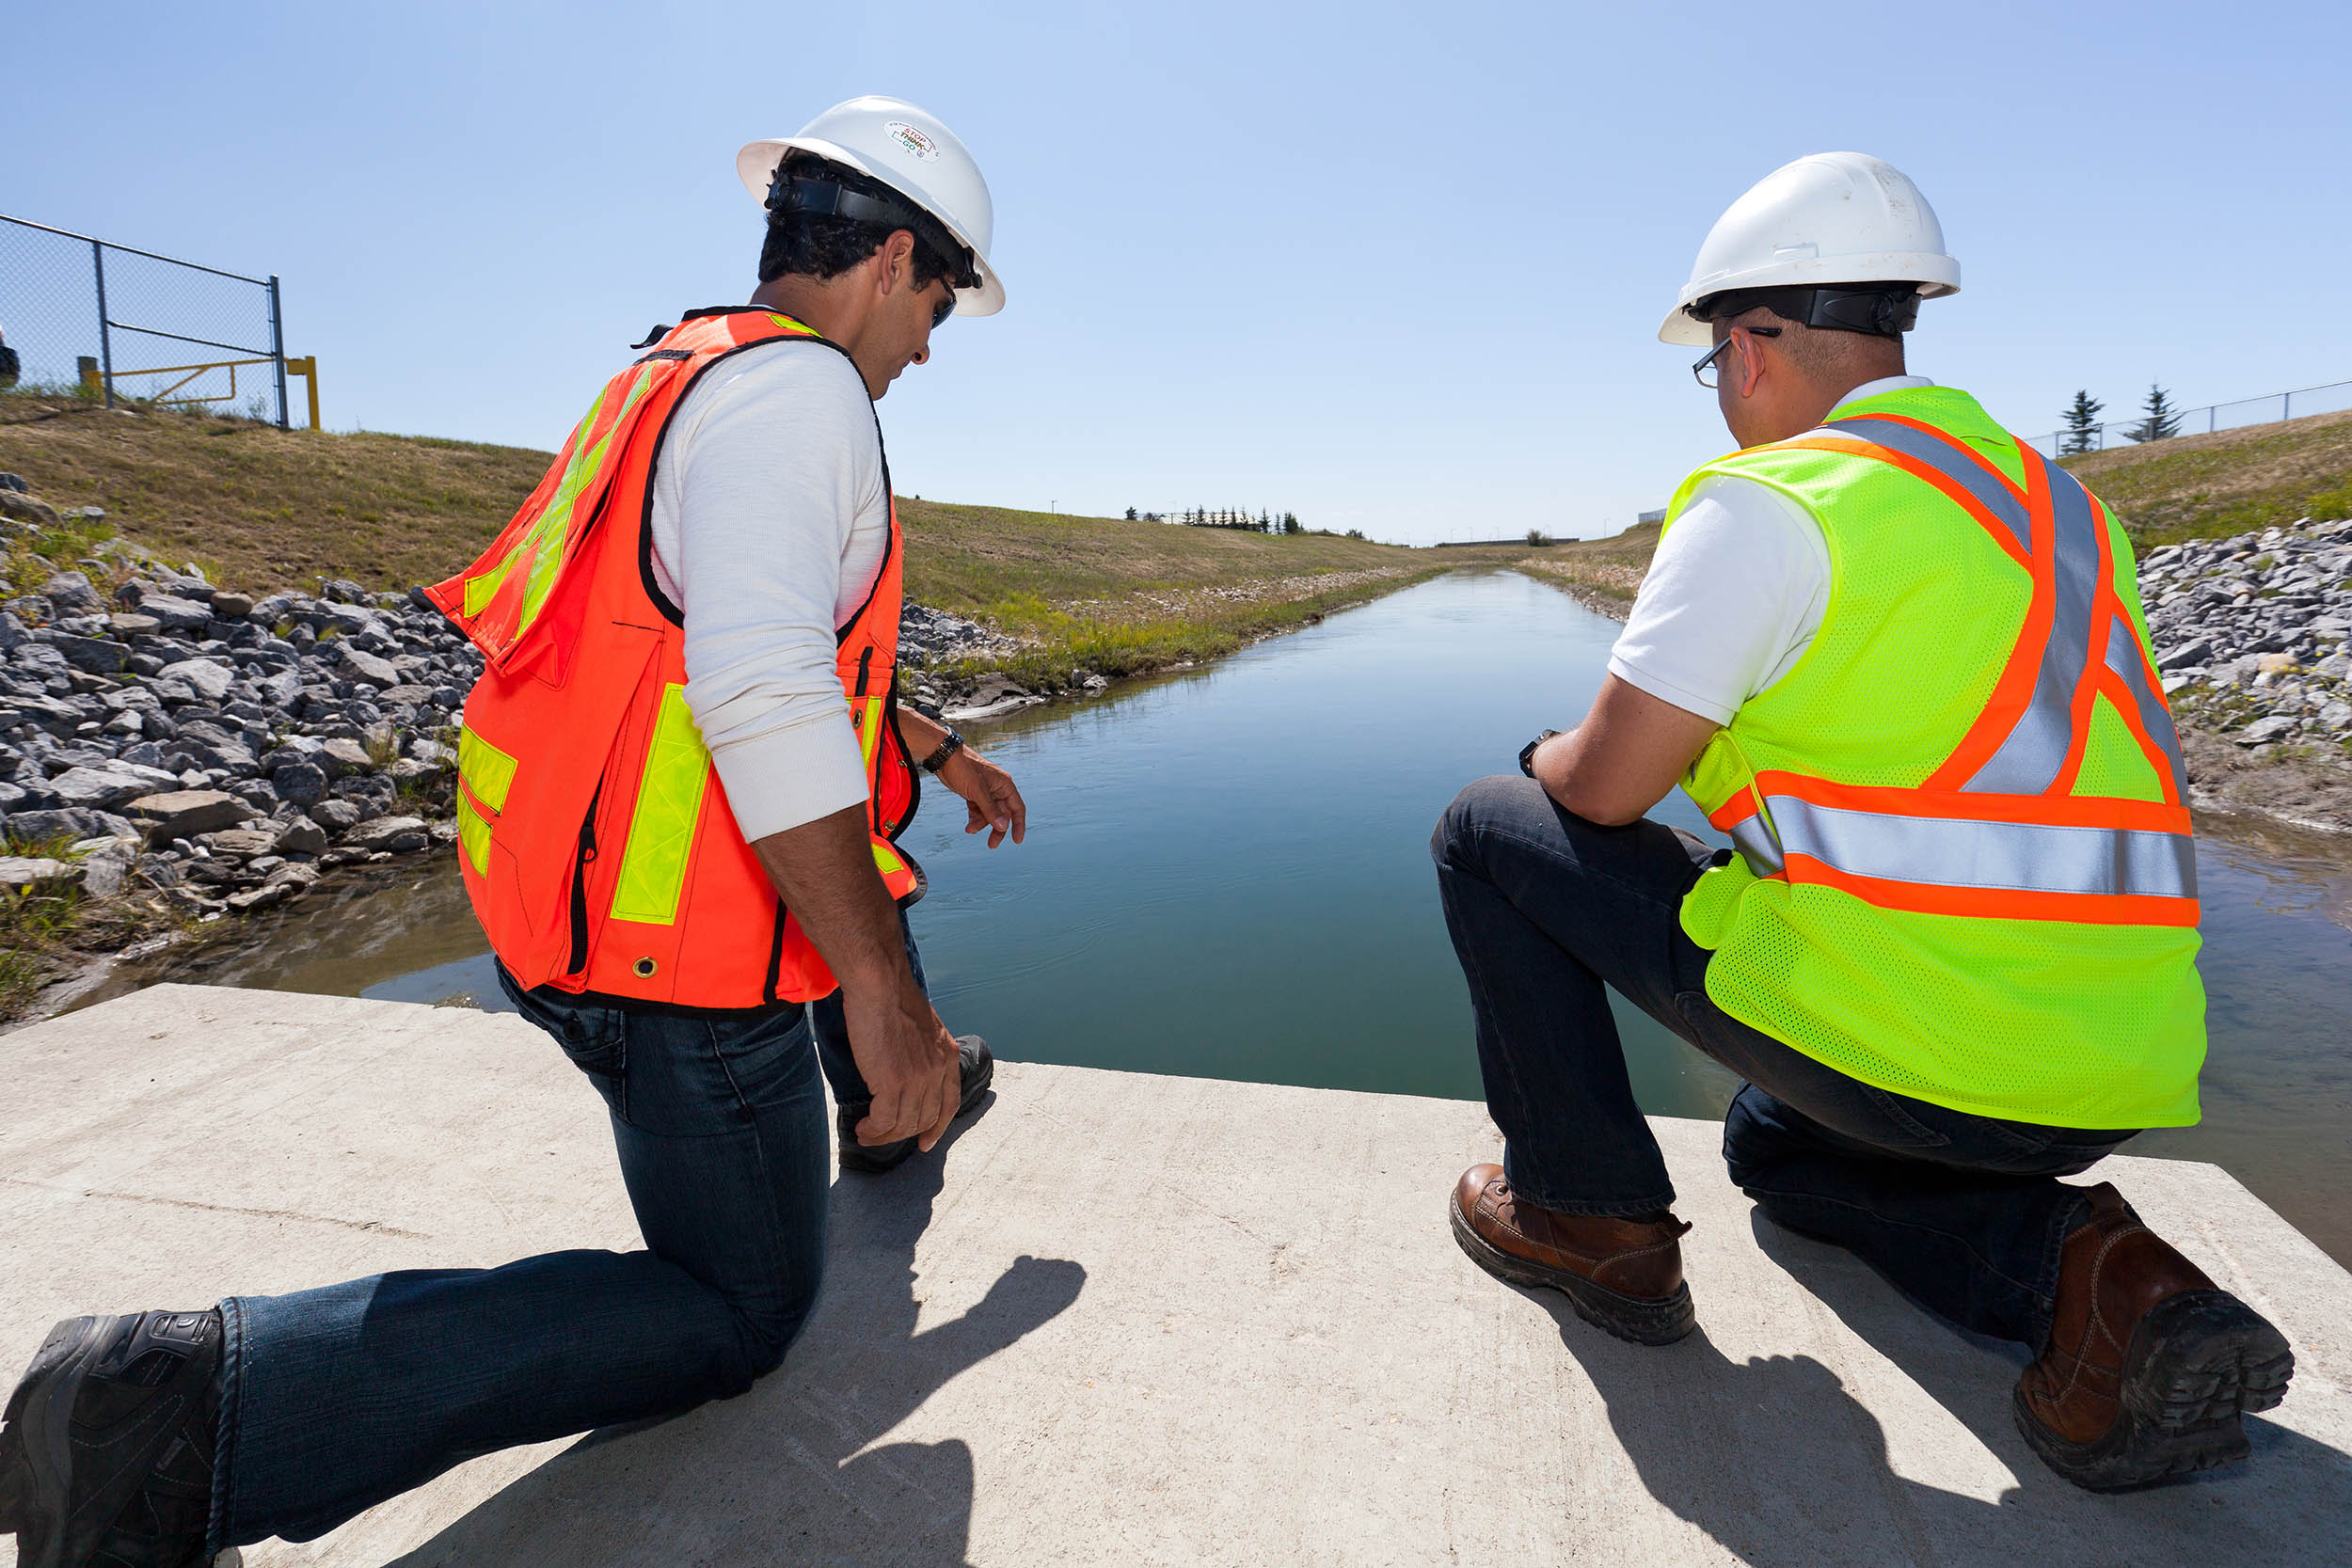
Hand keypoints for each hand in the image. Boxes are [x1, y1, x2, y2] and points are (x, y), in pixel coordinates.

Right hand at [844, 977, 960, 1149]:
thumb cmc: (892, 997)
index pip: (949, 1103)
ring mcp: (917, 1078)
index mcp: (947, 1056)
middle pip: (925, 1118)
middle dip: (903, 1134)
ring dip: (883, 1135)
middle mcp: (937, 1070)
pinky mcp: (893, 1081)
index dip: (937, 1127)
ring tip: (867, 1134)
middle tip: (881, 1136)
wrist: (880, 985)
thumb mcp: (923, 1025)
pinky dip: (872, 1130)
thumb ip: (923, 1050)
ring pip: (904, 1124)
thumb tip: (908, 1068)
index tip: (926, 1142)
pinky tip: (862, 1128)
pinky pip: (883, 1120)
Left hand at [937, 747, 1026, 847]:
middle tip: (992, 845)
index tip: (1017, 841)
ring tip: (969, 829)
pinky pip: (978, 810)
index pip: (1017, 808)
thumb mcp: (977, 791)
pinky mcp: (974, 793)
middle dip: (997, 829)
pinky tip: (968, 824)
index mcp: (1005, 785)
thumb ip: (990, 810)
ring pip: (989, 814)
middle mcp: (998, 789)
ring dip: (981, 824)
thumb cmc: (963, 769)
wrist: (944, 757)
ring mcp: (985, 792)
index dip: (1019, 825)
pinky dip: (974, 818)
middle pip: (1003, 814)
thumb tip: (1003, 827)